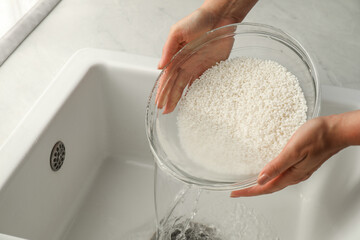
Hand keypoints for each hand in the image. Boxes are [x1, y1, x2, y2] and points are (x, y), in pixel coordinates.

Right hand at [156, 0, 257, 113]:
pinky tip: (194, 101)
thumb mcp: (178, 31)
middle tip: (166, 111)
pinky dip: (198, 92)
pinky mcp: (211, 67)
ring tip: (175, 110)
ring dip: (181, 98)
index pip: (167, 77)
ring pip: (187, 86)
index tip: (159, 102)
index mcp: (176, 56)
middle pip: (176, 85)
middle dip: (170, 98)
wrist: (220, 17)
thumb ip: (168, 48)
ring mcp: (198, 66)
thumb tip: (159, 66)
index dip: (163, 90)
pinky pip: (203, 83)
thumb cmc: (198, 20)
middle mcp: (186, 63)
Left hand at [231, 114, 350, 196]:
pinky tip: (267, 169)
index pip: (266, 188)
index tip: (235, 193)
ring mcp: (299, 169)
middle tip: (237, 189)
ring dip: (261, 183)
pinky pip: (282, 173)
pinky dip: (270, 174)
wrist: (336, 130)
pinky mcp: (301, 162)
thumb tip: (261, 179)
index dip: (249, 191)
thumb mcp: (293, 150)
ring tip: (248, 182)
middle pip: (269, 187)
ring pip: (276, 181)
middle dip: (252, 189)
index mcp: (292, 174)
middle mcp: (295, 175)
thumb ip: (277, 166)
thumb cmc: (318, 136)